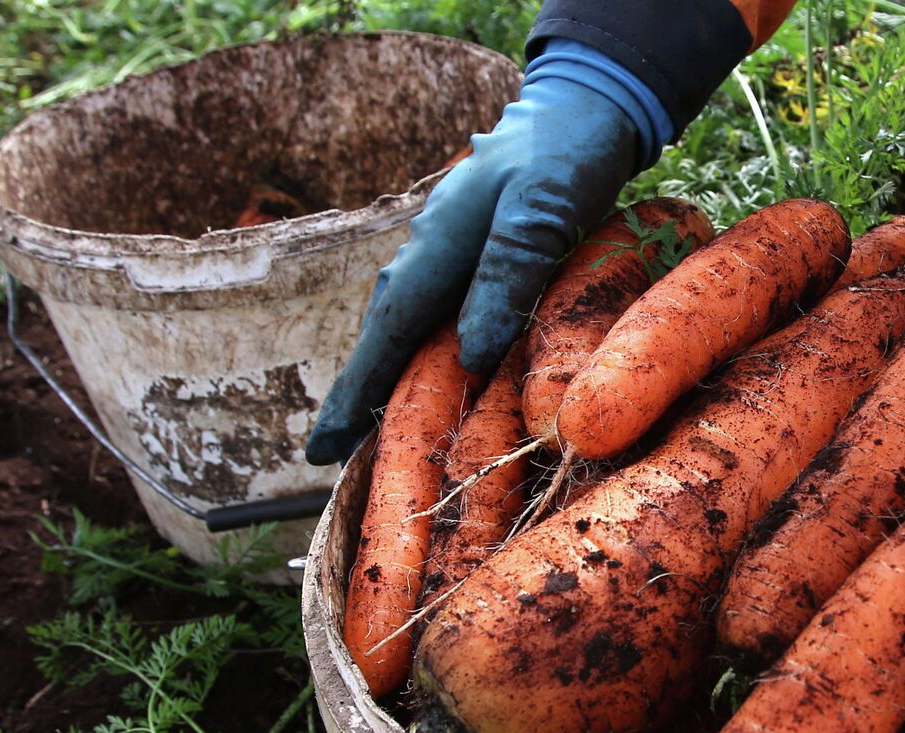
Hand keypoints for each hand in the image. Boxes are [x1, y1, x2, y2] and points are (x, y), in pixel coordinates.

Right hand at [306, 73, 638, 464]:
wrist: (581, 106)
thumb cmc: (563, 155)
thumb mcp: (541, 212)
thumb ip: (506, 276)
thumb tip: (470, 354)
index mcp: (437, 246)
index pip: (389, 333)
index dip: (357, 392)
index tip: (324, 447)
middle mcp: (431, 251)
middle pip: (386, 334)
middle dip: (359, 393)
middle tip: (330, 454)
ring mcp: (449, 250)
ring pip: (410, 325)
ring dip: (389, 374)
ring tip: (368, 428)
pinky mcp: (474, 252)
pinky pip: (438, 312)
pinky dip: (426, 349)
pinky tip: (432, 373)